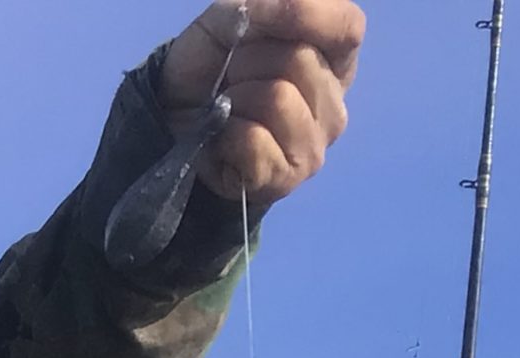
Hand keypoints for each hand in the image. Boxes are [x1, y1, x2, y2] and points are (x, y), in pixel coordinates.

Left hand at [157, 0, 365, 207]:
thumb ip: (265, 4)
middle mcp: (334, 102)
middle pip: (300, 59)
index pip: (347, 26)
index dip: (308, 14)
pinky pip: (254, 140)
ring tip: (228, 108)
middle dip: (250, 60)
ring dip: (236, 98)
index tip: (265, 15)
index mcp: (332, 57)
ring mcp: (315, 145)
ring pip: (278, 98)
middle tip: (232, 76)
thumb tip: (286, 7)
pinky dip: (226, 133)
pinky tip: (226, 138)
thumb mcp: (231, 16)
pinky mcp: (286, 178)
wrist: (172, 117)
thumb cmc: (211, 64)